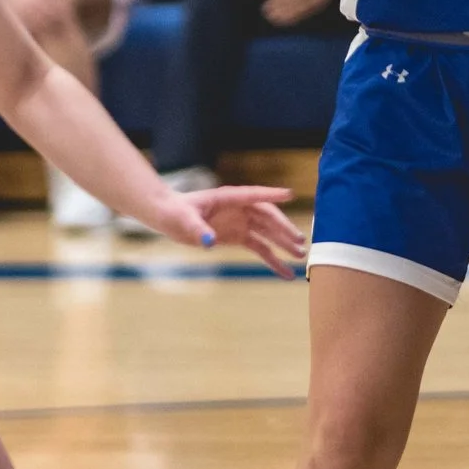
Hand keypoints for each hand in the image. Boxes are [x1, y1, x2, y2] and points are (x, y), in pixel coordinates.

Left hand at [176, 183, 304, 275]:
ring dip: (283, 244)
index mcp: (229, 198)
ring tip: (300, 256)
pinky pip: (260, 248)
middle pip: (267, 217)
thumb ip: (198, 230)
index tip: (290, 195)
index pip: (255, 196)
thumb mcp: (184, 220)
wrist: (169, 217)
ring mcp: (241, 223)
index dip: (271, 195)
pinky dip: (272, 259)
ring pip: (268, 233)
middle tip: (299, 242)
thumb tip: (210, 241)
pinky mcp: (238, 236)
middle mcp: (239, 209)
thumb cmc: (175, 212)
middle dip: (283, 229)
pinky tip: (285, 272)